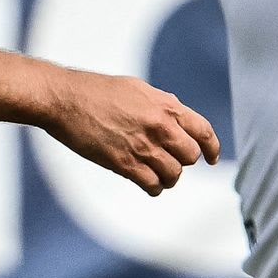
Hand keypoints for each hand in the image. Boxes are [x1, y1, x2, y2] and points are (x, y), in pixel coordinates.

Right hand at [34, 67, 220, 195]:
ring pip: (173, 175)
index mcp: (166, 106)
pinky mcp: (124, 163)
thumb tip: (179, 119)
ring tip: (157, 173)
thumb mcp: (138, 89)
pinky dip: (153, 187)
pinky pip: (152, 185)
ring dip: (167, 177)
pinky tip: (147, 183)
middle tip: (168, 159)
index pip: (203, 132)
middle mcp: (160, 127)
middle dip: (182, 160)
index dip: (212, 148)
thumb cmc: (97, 91)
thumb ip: (162, 105)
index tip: (212, 158)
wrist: (65, 99)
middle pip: (190, 157)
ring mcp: (143, 146)